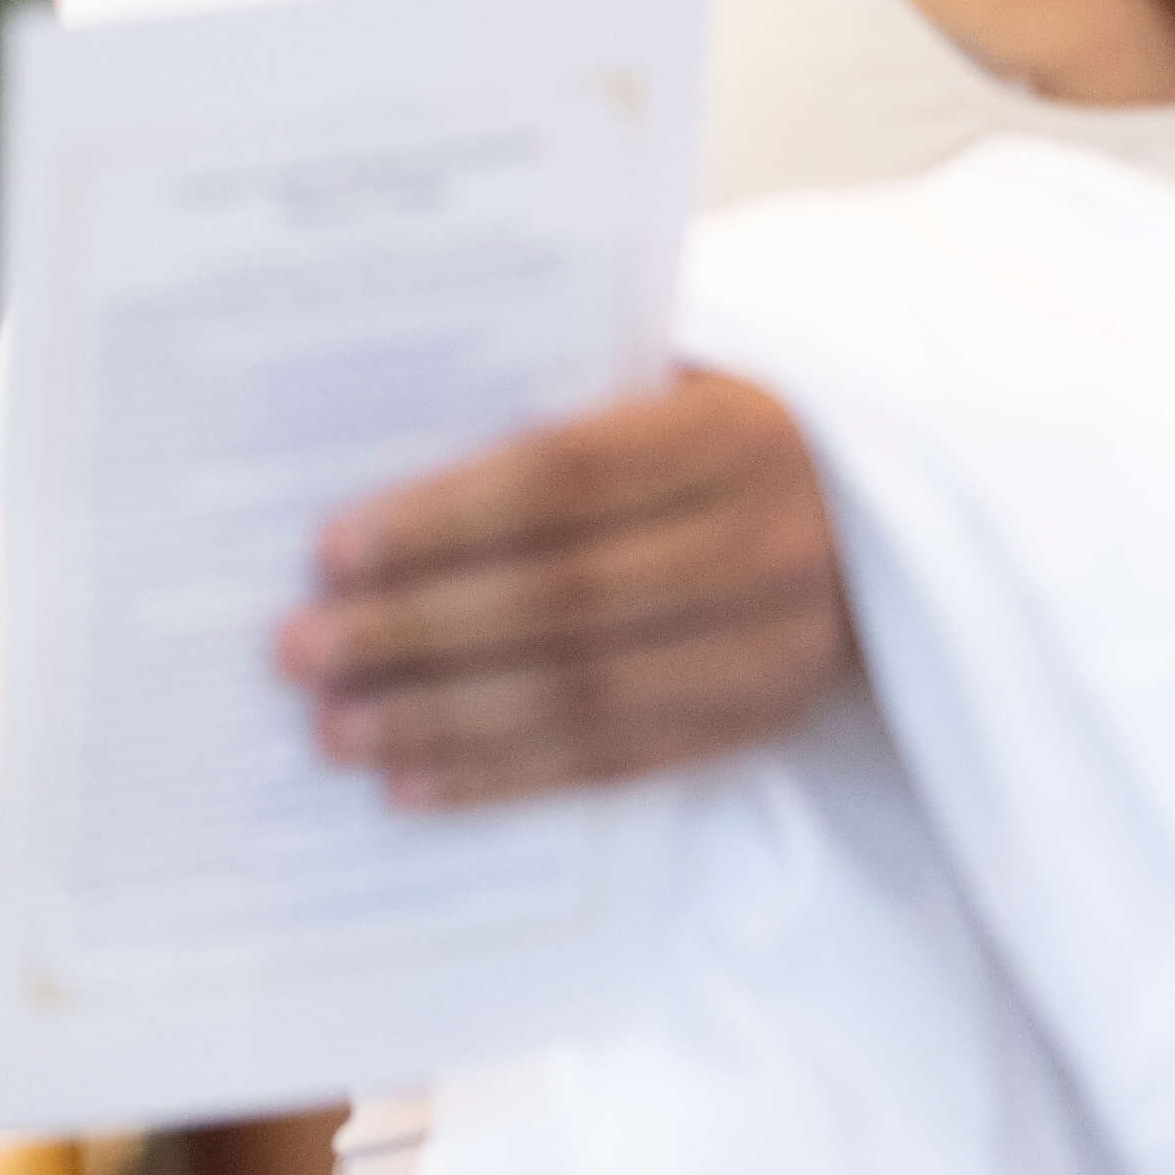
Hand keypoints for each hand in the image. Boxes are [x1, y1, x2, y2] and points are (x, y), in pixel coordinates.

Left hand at [278, 367, 856, 806]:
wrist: (873, 512)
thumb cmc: (699, 435)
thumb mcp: (655, 390)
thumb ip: (542, 422)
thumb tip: (362, 483)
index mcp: (726, 433)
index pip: (562, 477)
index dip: (442, 517)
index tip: (331, 550)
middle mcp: (764, 540)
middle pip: (564, 597)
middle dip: (417, 630)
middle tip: (301, 650)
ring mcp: (773, 647)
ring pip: (587, 696)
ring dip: (444, 720)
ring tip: (336, 732)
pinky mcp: (760, 725)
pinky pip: (618, 764)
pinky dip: (506, 779)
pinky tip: (413, 784)